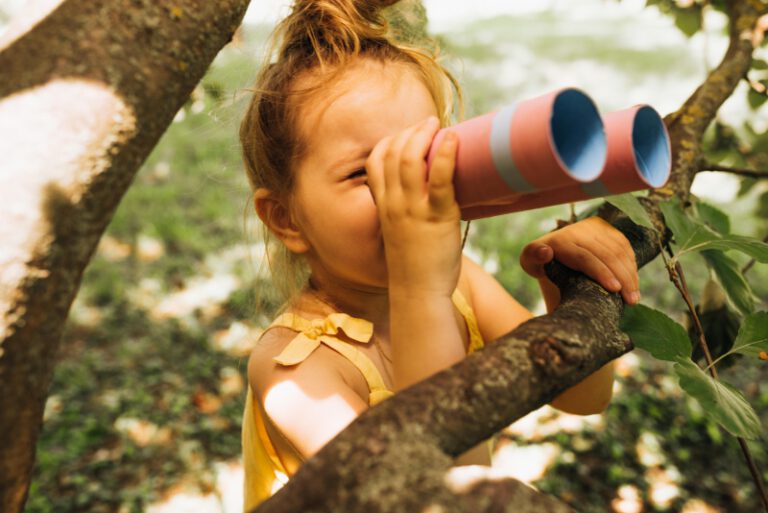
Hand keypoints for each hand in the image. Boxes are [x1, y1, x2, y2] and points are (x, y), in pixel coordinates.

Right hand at [365, 116, 460, 297]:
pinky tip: (453, 139)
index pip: (375, 161)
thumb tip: (428, 195)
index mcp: (383, 207)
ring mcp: (412, 210)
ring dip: (424, 136)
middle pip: (392, 153)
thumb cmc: (415, 266)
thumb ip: (406, 212)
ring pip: (410, 160)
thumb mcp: (401, 233)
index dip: (391, 141)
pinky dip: (445, 154)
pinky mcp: (436, 218)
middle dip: (410, 132)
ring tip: (439, 126)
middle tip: (429, 123)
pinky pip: (439, 179)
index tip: (409, 134)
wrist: (418, 295)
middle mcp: (393, 204)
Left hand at [520, 217, 639, 304]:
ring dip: (630, 274)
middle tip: (631, 300)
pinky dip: (631, 266)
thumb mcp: (529, 262)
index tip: (614, 289)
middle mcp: (580, 230)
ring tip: (634, 297)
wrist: (553, 248)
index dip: (601, 272)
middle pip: (607, 254)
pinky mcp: (608, 230)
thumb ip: (533, 258)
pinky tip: (634, 284)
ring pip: (619, 251)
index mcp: (561, 239)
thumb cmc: (540, 262)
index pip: (585, 256)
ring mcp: (596, 228)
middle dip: (622, 277)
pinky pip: (625, 247)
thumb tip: (545, 252)